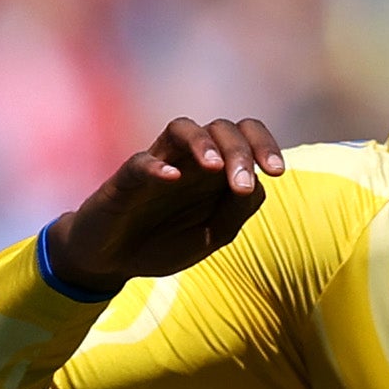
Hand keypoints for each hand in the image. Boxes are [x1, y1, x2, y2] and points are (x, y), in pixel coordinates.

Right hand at [47, 116, 285, 291]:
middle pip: (222, 128)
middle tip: (243, 186)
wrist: (112, 261)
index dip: (265, 145)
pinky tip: (171, 177)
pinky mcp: (126, 179)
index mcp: (215, 171)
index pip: (246, 136)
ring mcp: (157, 163)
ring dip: (203, 144)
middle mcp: (189, 158)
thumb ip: (236, 212)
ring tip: (214, 168)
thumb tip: (258, 186)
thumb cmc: (163, 243)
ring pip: (183, 128)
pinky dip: (157, 166)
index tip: (276, 172)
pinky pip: (141, 162)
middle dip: (240, 152)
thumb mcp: (211, 235)